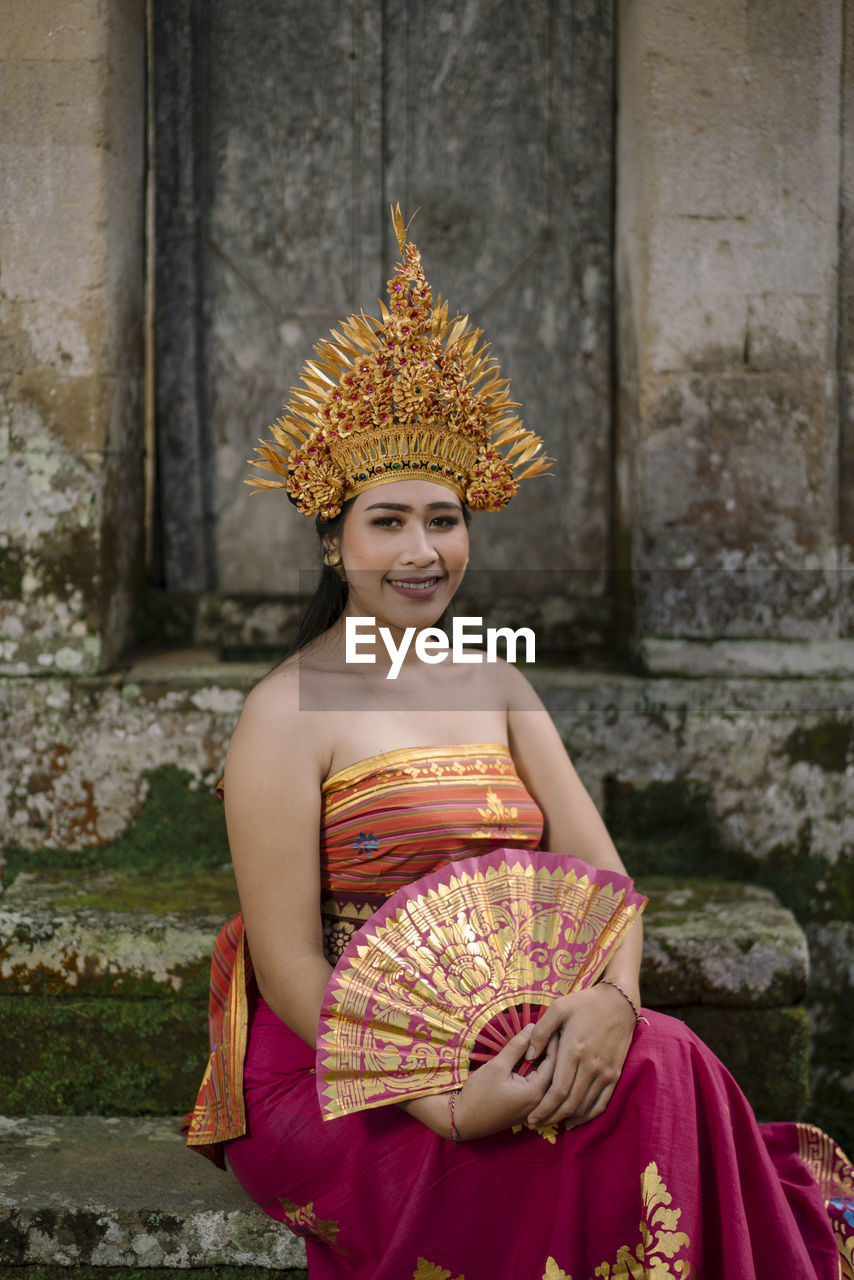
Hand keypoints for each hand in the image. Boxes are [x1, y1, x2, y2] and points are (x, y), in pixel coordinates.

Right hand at [453, 1025, 557, 1140]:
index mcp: (536, 1092)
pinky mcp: (526, 1109)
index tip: (553, 1025)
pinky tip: (532, 1058)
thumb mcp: (497, 1066)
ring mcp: (534, 1108)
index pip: (554, 1062)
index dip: (554, 1042)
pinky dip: (538, 1071)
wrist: (463, 1121)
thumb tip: (532, 1027)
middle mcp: (540, 1102)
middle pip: (554, 1072)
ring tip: (542, 1040)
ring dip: (545, 1060)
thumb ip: (516, 1047)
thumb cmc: (479, 1093)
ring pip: (547, 1080)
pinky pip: (539, 1086)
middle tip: (550, 1030)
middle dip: (552, 1050)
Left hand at [523, 984, 636, 1131]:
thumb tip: (529, 1056)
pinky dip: (589, 1115)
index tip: (530, 1118)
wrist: (619, 1002)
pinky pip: (602, 1102)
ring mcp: (605, 1072)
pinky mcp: (615, 1074)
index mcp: (573, 1051)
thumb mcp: (558, 1008)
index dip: (543, 1108)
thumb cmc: (585, 1003)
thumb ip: (541, 1032)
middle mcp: (590, 1066)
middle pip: (569, 1103)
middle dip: (551, 1118)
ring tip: (551, 1124)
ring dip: (568, 1119)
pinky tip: (576, 1120)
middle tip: (536, 1125)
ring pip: (585, 1106)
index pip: (557, 1091)